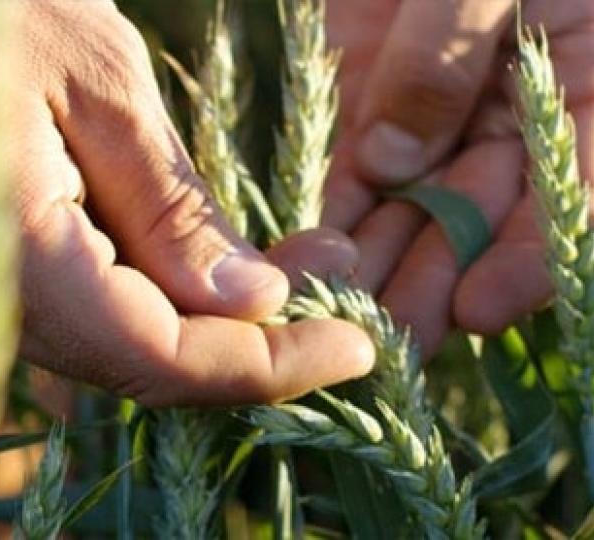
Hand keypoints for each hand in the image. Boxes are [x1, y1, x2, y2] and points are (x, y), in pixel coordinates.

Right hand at [9, 0, 372, 405]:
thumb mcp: (97, 79)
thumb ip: (172, 210)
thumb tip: (250, 304)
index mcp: (14, 263)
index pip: (163, 360)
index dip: (268, 366)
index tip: (355, 338)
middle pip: (136, 364)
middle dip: (244, 337)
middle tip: (325, 264)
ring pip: (102, 342)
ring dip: (194, 313)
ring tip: (275, 253)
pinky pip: (62, 309)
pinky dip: (136, 292)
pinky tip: (178, 243)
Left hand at [323, 0, 593, 354]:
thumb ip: (448, 54)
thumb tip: (393, 165)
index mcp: (590, 78)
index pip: (580, 189)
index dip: (534, 256)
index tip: (480, 309)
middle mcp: (520, 105)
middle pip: (487, 211)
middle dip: (438, 278)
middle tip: (390, 342)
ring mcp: (444, 105)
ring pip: (416, 202)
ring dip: (379, 261)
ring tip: (341, 316)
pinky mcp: (374, 94)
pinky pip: (358, 168)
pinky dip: (336, 212)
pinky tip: (308, 256)